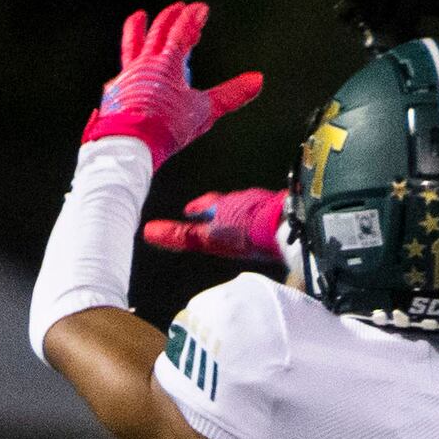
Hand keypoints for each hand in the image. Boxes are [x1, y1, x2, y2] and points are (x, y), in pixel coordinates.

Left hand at [82, 2, 262, 166]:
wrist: (130, 144)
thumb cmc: (167, 128)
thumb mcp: (204, 111)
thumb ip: (231, 95)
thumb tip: (257, 80)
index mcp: (167, 63)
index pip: (182, 32)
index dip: (193, 18)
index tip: (201, 8)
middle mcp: (145, 64)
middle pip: (158, 32)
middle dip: (170, 17)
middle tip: (178, 8)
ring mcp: (127, 76)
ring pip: (132, 45)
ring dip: (137, 29)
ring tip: (139, 17)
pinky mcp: (115, 92)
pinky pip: (121, 74)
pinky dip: (127, 69)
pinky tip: (124, 73)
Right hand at [141, 187, 288, 264]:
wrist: (289, 226)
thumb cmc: (247, 232)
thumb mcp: (211, 237)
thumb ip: (184, 236)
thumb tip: (149, 231)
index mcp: (225, 205)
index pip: (206, 204)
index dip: (197, 208)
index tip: (189, 211)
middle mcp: (245, 200)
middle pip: (228, 205)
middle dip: (220, 212)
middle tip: (213, 219)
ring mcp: (267, 206)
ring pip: (249, 209)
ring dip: (241, 216)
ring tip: (238, 226)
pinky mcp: (286, 215)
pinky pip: (269, 216)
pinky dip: (262, 223)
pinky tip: (266, 233)